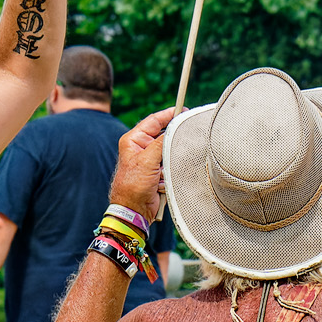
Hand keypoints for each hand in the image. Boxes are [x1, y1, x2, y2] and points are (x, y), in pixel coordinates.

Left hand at [110, 106, 175, 221]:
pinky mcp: (157, 171)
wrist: (134, 210)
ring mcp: (149, 159)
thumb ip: (161, 143)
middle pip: (163, 134)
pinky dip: (172, 166)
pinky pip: (170, 162)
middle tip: (188, 130)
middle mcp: (141, 147)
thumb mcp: (147, 161)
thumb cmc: (133, 186)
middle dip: (174, 136)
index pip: (154, 120)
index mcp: (133, 140)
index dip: (169, 114)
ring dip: (173, 154)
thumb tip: (175, 128)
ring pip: (169, 148)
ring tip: (176, 156)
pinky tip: (171, 171)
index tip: (184, 110)